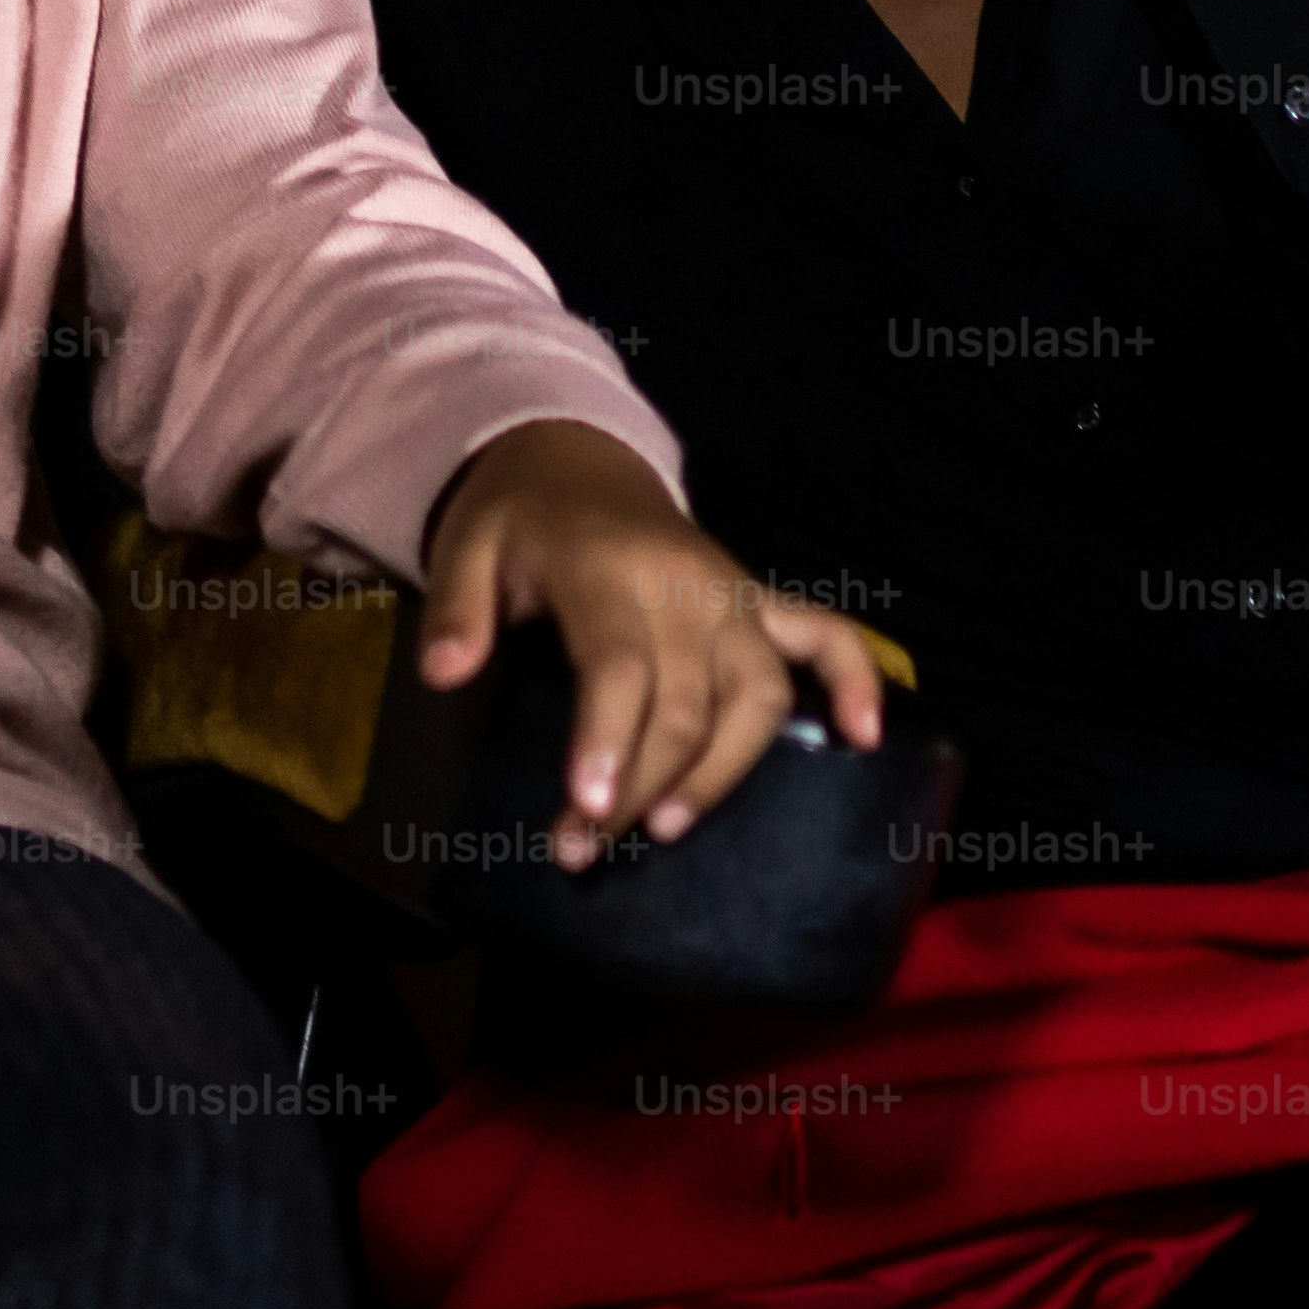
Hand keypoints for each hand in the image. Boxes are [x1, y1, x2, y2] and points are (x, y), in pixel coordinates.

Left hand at [415, 421, 886, 868]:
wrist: (575, 458)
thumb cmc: (519, 520)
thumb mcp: (465, 547)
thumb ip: (455, 609)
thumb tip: (443, 673)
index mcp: (607, 571)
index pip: (620, 665)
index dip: (609, 741)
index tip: (586, 813)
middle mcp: (684, 585)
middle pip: (687, 702)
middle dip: (641, 787)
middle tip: (584, 850)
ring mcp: (732, 594)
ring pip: (757, 692)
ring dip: (723, 770)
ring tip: (666, 827)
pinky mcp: (761, 602)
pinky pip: (827, 636)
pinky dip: (855, 683)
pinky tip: (865, 740)